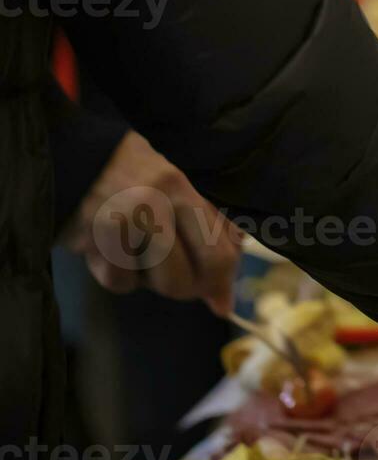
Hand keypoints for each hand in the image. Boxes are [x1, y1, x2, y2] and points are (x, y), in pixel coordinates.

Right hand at [62, 132, 241, 315]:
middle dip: (186, 289)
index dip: (222, 284)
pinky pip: (119, 282)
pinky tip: (113, 251)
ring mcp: (120, 221)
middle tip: (176, 276)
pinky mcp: (92, 238)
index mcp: (180, 189)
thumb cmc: (132, 176)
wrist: (72, 158)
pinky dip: (120, 275)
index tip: (221, 301)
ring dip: (151, 279)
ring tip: (141, 252)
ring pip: (153, 283)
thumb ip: (208, 233)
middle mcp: (153, 204)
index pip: (219, 253)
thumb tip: (224, 300)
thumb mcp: (175, 189)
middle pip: (186, 279)